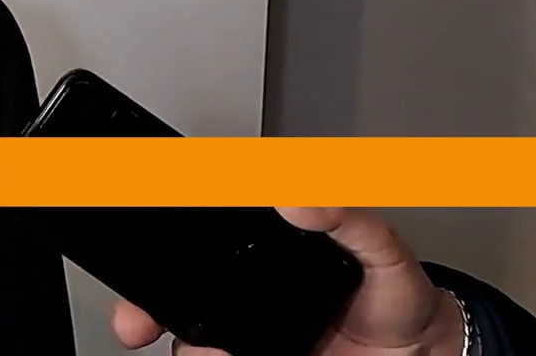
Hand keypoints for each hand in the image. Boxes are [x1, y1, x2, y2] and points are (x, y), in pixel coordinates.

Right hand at [111, 207, 468, 354]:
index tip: (142, 253)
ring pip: (193, 344)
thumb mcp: (381, 247)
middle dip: (142, 313)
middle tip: (136, 323)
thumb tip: (297, 195)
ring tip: (206, 352)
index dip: (158, 250)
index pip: (196, 245)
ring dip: (188, 349)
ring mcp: (250, 339)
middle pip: (174, 301)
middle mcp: (245, 298)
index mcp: (261, 256)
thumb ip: (346, 217)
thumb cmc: (398, 298)